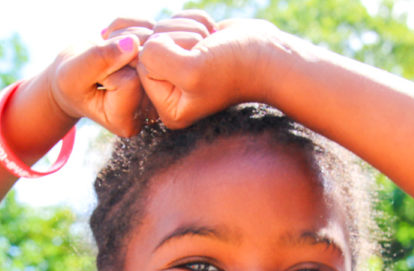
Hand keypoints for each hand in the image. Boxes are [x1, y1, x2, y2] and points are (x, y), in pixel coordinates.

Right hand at [46, 12, 216, 137]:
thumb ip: (99, 60)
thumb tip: (133, 44)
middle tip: (100, 57)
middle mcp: (148, 110)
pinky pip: (153, 33)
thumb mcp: (74, 75)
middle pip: (144, 64)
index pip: (129, 82)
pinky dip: (132, 27)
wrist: (77, 73)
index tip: (95, 76)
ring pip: (151, 44)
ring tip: (108, 50)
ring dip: (125, 35)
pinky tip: (117, 42)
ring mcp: (157, 89)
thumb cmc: (71, 81)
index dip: (109, 68)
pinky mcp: (161, 67)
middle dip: (119, 48)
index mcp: (125, 122)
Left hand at [137, 18, 282, 128]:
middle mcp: (169, 90)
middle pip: (151, 44)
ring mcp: (177, 67)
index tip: (197, 63)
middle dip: (180, 38)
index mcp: (167, 108)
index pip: (143, 64)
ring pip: (163, 28)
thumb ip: (156, 58)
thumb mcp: (192, 71)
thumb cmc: (236, 68)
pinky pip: (175, 19)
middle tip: (206, 54)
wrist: (270, 55)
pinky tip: (213, 37)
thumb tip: (143, 42)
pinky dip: (196, 21)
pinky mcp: (187, 46)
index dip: (170, 53)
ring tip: (211, 47)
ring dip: (190, 29)